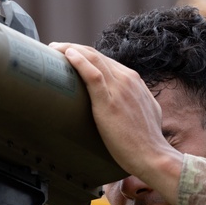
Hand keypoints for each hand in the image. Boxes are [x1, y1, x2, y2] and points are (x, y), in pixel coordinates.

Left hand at [49, 43, 183, 202]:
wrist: (152, 156)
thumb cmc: (145, 141)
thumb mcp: (144, 112)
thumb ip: (134, 102)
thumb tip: (125, 103)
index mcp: (134, 81)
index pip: (105, 60)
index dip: (85, 54)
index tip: (68, 55)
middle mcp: (127, 80)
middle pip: (96, 55)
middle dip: (72, 48)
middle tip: (53, 49)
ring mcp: (119, 89)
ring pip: (93, 59)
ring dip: (70, 50)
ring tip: (53, 49)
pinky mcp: (109, 102)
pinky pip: (93, 75)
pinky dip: (79, 62)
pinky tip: (67, 56)